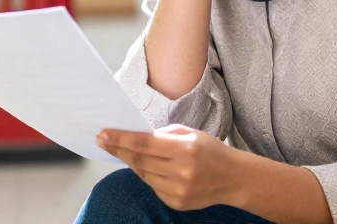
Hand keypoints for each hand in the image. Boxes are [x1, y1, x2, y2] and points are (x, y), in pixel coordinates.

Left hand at [97, 124, 243, 211]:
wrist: (233, 178)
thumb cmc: (210, 150)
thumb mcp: (190, 133)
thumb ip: (163, 135)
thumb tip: (135, 137)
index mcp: (186, 149)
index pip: (145, 144)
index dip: (121, 140)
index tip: (103, 135)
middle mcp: (182, 172)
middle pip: (140, 161)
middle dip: (119, 150)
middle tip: (103, 141)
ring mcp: (179, 190)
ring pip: (144, 175)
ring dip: (134, 163)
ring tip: (130, 153)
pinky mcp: (177, 203)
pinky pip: (153, 187)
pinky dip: (149, 176)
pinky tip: (155, 169)